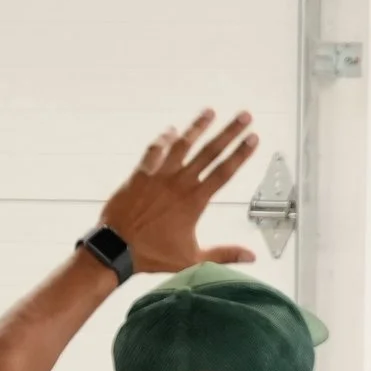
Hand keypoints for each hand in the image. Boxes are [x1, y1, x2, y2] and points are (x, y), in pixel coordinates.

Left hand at [102, 110, 261, 273]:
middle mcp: (179, 183)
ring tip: (210, 112)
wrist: (116, 247)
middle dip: (229, 132)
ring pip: (182, 145)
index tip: (253, 138)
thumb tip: (251, 256)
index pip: (224, 172)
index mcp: (194, 201)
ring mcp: (159, 176)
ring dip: (197, 127)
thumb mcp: (192, 258)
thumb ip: (224, 254)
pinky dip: (163, 139)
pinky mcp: (140, 174)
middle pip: (210, 152)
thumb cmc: (152, 254)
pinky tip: (171, 130)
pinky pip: (154, 151)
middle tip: (244, 116)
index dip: (241, 154)